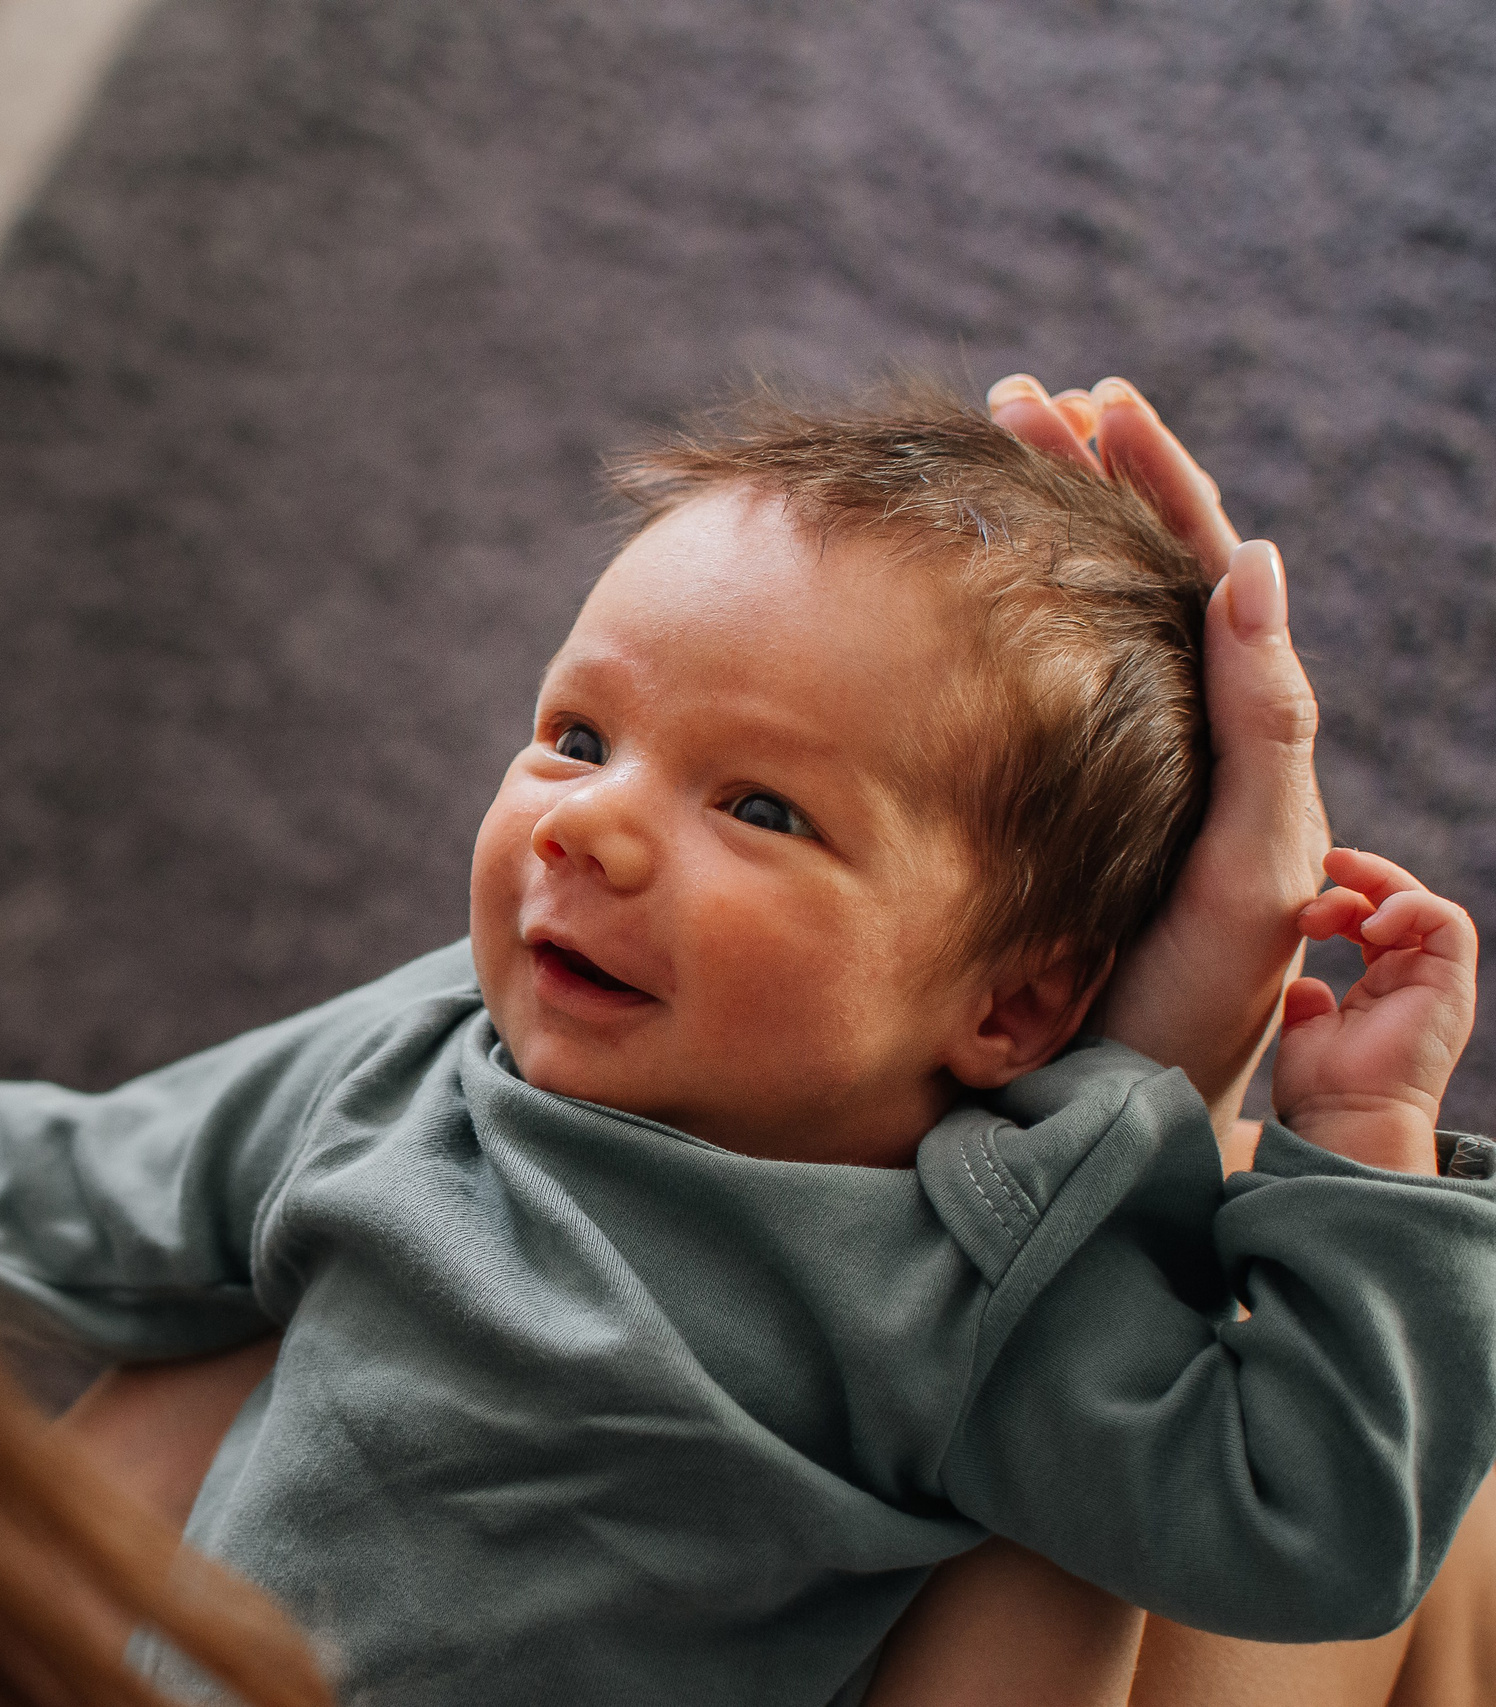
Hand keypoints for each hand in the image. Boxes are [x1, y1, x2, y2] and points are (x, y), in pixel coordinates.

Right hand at [988, 375, 1329, 1129]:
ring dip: (1037, 521)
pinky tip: (939, 582)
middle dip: (1080, 472)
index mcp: (1231, 729)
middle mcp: (1166, 731)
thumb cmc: (1190, 999)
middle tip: (1019, 399)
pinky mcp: (1036, 799)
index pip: (1201, 566)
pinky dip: (985, 610)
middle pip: (1132, 566)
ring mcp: (1100, 762)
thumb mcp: (1254, 865)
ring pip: (1074, 609)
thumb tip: (1251, 564)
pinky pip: (1018, 677)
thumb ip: (1262, 721)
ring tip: (987, 451)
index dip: (1154, 477)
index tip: (1092, 402)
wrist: (1117, 1099)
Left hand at [1274, 848, 1477, 1173]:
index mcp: (1384, 989)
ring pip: (1426, 904)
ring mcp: (1436, 983)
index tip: (1303, 911)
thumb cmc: (1323, 1092)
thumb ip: (1310, 1004)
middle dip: (1364, 878)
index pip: (1374, 923)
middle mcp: (1415, 982)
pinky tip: (1368, 925)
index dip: (1343, 902)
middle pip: (1402, 904)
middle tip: (1325, 866)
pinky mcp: (1451, 985)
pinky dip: (1410, 906)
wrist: (1346, 1122)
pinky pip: (1448, 921)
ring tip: (1332, 908)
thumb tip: (1305, 986)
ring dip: (1382, 885)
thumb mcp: (1308, 1035)